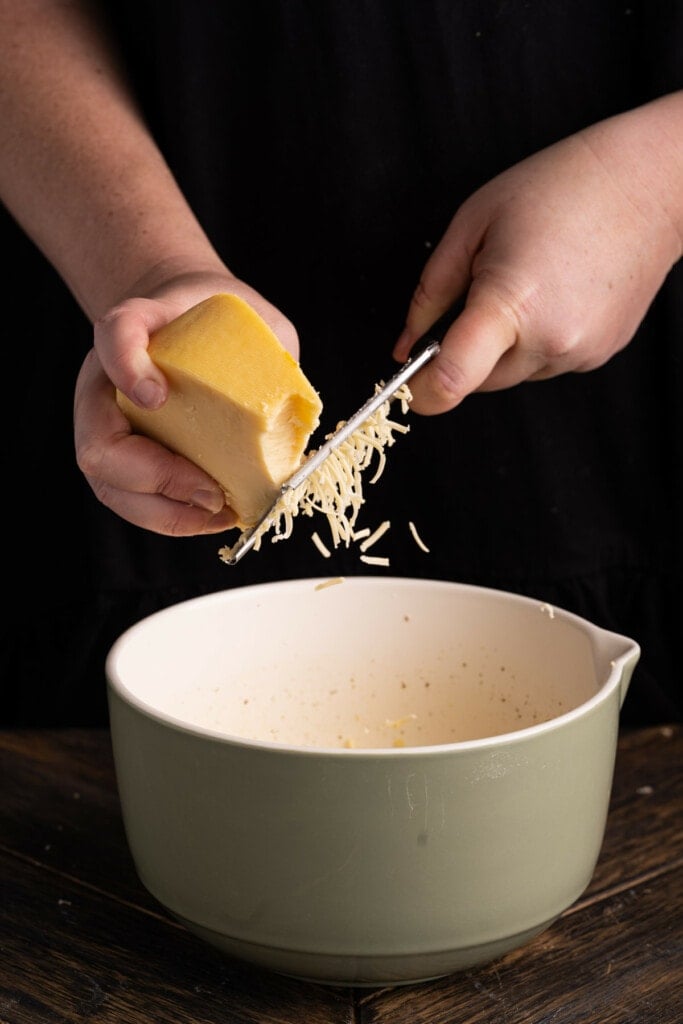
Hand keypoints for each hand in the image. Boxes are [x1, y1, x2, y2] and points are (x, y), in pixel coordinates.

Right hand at [74, 269, 298, 535]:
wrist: (185, 323)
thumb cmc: (219, 322)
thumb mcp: (252, 316)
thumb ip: (269, 350)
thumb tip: (295, 408)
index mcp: (133, 328)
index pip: (115, 335)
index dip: (127, 367)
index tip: (157, 395)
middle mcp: (104, 381)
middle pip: (97, 446)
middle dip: (158, 479)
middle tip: (212, 491)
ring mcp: (104, 427)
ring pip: (109, 486)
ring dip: (167, 512)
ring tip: (221, 512)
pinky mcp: (119, 462)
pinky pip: (132, 502)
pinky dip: (173, 518)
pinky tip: (215, 515)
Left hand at [394, 94, 682, 413]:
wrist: (648, 184)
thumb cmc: (559, 188)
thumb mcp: (472, 224)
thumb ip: (430, 293)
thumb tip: (406, 345)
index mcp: (510, 303)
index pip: (452, 381)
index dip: (419, 391)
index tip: (407, 381)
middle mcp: (549, 339)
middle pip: (478, 381)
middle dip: (465, 351)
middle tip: (482, 290)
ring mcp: (578, 352)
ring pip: (512, 373)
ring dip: (504, 345)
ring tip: (529, 282)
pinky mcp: (598, 355)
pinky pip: (546, 363)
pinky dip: (537, 340)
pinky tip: (556, 293)